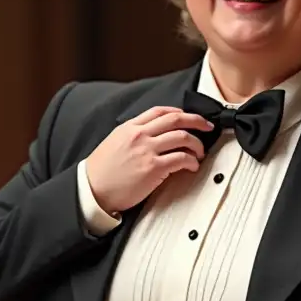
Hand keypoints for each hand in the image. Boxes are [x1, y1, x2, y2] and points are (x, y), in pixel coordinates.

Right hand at [83, 107, 214, 216]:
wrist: (92, 189)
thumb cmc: (101, 172)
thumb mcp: (114, 143)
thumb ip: (133, 137)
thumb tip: (153, 137)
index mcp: (130, 127)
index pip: (160, 111)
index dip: (180, 112)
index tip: (189, 117)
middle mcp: (140, 135)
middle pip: (176, 120)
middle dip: (197, 121)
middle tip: (208, 127)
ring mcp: (148, 151)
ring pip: (183, 137)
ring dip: (197, 144)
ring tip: (199, 153)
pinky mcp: (154, 168)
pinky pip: (181, 159)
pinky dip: (192, 161)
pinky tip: (193, 166)